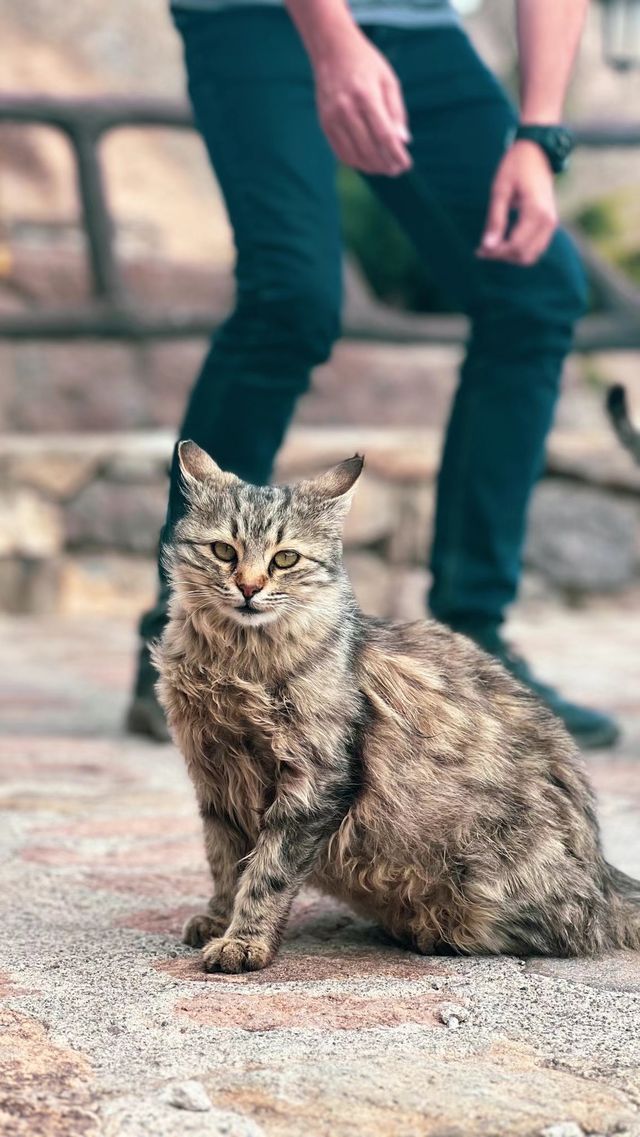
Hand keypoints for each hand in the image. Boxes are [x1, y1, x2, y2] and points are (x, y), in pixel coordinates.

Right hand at [312, 28, 411, 175]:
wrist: (332, 50)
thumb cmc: (367, 65)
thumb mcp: (388, 81)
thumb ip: (397, 112)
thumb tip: (404, 142)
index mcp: (366, 96)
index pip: (384, 136)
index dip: (396, 154)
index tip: (406, 165)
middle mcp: (346, 109)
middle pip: (369, 149)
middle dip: (386, 165)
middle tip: (397, 170)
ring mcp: (332, 118)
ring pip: (354, 156)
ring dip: (371, 168)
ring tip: (384, 169)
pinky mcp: (325, 124)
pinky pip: (341, 153)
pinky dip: (356, 162)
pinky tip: (368, 163)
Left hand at [478, 140, 557, 265]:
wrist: (537, 152)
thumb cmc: (515, 167)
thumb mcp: (500, 191)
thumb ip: (495, 219)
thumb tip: (487, 246)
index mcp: (536, 212)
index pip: (515, 246)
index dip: (496, 252)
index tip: (479, 250)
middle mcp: (548, 221)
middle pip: (524, 255)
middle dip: (502, 256)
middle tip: (482, 249)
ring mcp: (551, 223)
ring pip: (531, 255)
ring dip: (511, 256)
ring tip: (491, 246)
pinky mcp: (549, 224)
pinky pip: (535, 248)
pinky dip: (519, 250)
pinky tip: (503, 241)